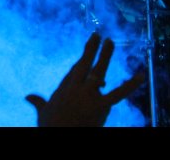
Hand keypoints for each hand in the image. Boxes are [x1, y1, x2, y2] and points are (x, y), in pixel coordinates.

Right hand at [25, 32, 145, 126]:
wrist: (61, 135)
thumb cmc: (51, 126)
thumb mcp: (43, 113)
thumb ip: (38, 102)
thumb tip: (28, 97)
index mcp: (63, 88)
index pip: (75, 71)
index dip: (84, 61)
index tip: (90, 53)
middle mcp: (75, 88)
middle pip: (84, 64)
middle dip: (92, 49)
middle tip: (99, 36)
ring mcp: (89, 95)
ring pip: (98, 72)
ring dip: (105, 56)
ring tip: (111, 42)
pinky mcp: (101, 105)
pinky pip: (119, 93)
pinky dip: (131, 84)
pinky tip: (141, 76)